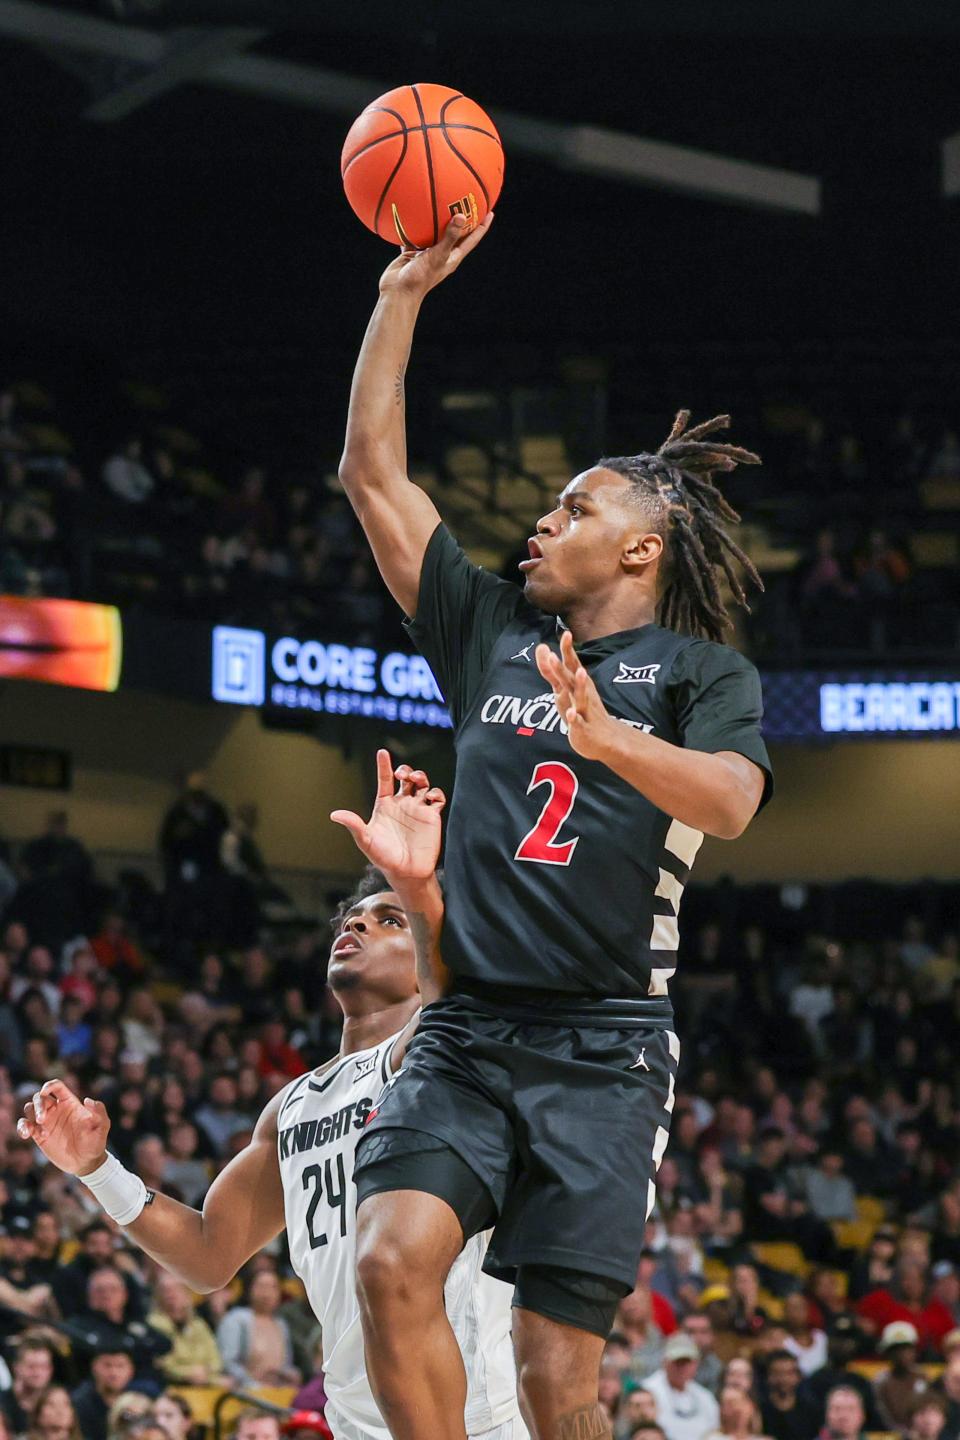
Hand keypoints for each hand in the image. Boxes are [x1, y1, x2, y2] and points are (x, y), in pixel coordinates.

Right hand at [18, 1079, 109, 1175]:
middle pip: (40, 1097)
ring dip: (30, 1115)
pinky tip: (26, 1134)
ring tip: (39, 1130)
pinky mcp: (39, 1135)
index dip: (49, 1085)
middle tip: (42, 1119)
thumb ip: (99, 1111)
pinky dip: (22, 1127)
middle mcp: (56, 1110)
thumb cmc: (96, 1142)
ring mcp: (47, 1122)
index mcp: (70, 1103)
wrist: (86, 1162)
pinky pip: (25, 1125)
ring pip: (29, 1108)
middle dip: (38, 1104)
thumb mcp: (102, 1126)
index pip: (57, 1087)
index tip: (45, 1091)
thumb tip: (87, 1100)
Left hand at [331, 749, 445, 882]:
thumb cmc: (384, 858)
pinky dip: (436, 793)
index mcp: (385, 805)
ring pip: (422, 784)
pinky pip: (437, 798)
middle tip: (403, 775)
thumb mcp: (366, 840)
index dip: (384, 765)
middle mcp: (402, 804)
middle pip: (406, 778)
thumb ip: (354, 825)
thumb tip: (334, 815)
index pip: (385, 780)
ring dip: (421, 777)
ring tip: (416, 780)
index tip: (382, 752)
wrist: (406, 872)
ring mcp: (418, 809)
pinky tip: (429, 798)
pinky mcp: (432, 817)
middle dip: (406, 770)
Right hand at [379, 212, 493, 299]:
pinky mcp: (413, 252)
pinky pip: (415, 234)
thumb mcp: (438, 255)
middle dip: (462, 219)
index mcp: (453, 258)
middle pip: (456, 233)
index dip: (482, 226)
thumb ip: (449, 237)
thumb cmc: (420, 277)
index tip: (490, 212)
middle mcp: (442, 254)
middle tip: (467, 201)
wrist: (398, 290)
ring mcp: (427, 253)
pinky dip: (414, 225)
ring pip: (435, 232)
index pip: (472, 239)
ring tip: (440, 202)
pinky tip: (411, 211)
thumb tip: (462, 216)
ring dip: (437, 219)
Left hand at [536, 631, 619, 762]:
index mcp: (577, 684)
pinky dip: (574, 719)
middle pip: (571, 679)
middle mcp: (582, 693)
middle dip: (563, 668)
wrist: (603, 738)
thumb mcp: (563, 689)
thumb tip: (542, 647)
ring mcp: (584, 710)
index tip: (567, 633)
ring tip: (579, 673)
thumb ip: (550, 670)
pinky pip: (578, 723)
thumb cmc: (581, 709)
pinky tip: (570, 715)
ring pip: (580, 697)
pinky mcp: (583, 728)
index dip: (568, 650)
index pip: (572, 664)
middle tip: (554, 655)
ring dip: (579, 686)